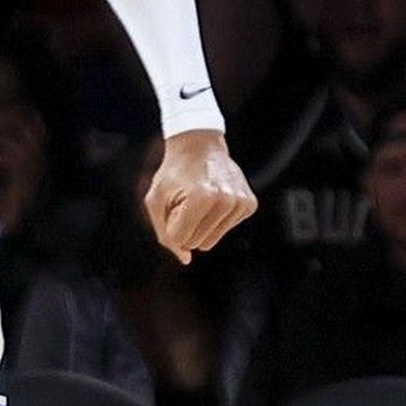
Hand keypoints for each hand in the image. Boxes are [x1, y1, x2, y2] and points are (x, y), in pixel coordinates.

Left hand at [144, 130, 257, 263]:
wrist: (199, 146)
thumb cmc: (174, 173)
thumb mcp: (156, 198)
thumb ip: (164, 231)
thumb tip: (185, 259)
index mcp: (202, 197)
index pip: (180, 238)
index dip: (171, 225)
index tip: (173, 204)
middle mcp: (226, 200)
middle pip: (197, 243)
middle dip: (186, 227)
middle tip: (186, 201)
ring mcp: (241, 202)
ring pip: (211, 241)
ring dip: (200, 226)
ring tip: (199, 200)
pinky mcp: (250, 205)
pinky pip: (225, 231)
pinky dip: (215, 220)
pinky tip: (213, 199)